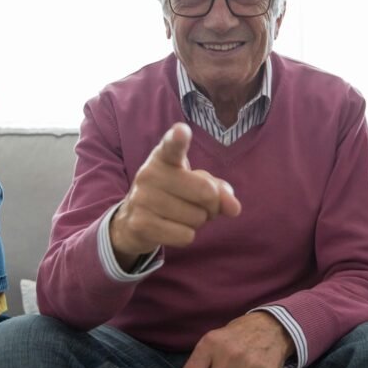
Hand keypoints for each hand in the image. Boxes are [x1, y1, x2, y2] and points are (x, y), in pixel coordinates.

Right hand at [110, 123, 239, 262]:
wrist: (133, 221)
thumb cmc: (173, 196)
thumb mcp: (195, 185)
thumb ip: (219, 190)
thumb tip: (234, 208)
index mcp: (163, 157)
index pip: (172, 146)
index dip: (178, 139)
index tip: (181, 131)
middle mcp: (149, 174)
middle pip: (206, 193)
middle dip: (212, 205)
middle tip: (198, 205)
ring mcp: (142, 199)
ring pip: (197, 218)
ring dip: (197, 222)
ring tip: (179, 216)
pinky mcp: (140, 224)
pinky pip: (186, 235)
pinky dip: (186, 236)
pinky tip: (170, 228)